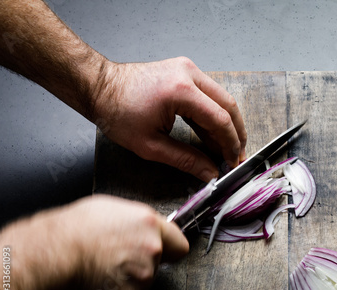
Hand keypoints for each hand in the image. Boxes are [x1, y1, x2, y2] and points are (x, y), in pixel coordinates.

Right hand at [56, 195, 188, 289]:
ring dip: (125, 280)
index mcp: (149, 225)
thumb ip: (134, 222)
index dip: (170, 249)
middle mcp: (151, 251)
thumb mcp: (109, 209)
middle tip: (115, 258)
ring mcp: (141, 277)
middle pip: (157, 264)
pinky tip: (94, 282)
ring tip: (100, 268)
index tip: (165, 252)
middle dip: (140, 263)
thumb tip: (138, 227)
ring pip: (140, 283)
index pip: (178, 244)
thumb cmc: (73, 229)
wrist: (52, 255)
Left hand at [92, 57, 246, 181]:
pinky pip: (208, 94)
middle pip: (228, 105)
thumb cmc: (117, 112)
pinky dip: (213, 115)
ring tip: (226, 148)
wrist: (99, 87)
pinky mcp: (184, 72)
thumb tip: (210, 173)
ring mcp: (188, 69)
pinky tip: (212, 135)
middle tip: (236, 155)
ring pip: (221, 98)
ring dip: (226, 124)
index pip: (220, 119)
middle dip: (236, 133)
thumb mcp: (150, 145)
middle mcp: (189, 74)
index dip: (230, 143)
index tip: (232, 160)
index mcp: (180, 91)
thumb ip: (186, 160)